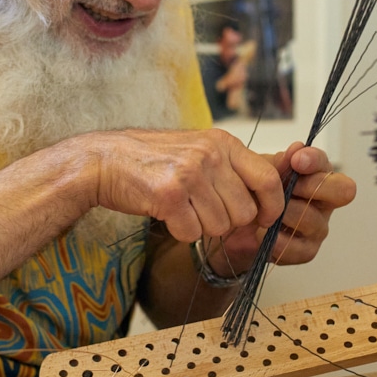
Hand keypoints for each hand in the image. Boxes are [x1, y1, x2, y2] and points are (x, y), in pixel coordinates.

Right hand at [83, 128, 285, 242]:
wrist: (104, 160)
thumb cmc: (153, 159)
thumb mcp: (199, 149)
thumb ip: (231, 169)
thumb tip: (266, 203)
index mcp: (222, 142)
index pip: (268, 179)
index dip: (272, 206)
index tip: (264, 220)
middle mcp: (210, 155)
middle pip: (244, 212)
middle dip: (227, 222)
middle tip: (202, 212)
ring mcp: (189, 174)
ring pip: (219, 226)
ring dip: (201, 226)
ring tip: (182, 208)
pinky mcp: (169, 195)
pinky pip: (192, 233)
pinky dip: (180, 232)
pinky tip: (167, 214)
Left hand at [207, 143, 354, 272]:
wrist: (235, 226)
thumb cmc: (254, 193)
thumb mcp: (262, 172)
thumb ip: (280, 162)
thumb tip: (298, 148)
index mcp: (316, 176)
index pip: (328, 165)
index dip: (315, 161)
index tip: (296, 160)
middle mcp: (323, 201)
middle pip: (342, 191)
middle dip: (312, 186)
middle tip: (288, 188)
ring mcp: (318, 227)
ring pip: (312, 219)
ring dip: (286, 214)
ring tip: (265, 213)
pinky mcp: (306, 251)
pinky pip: (299, 248)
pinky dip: (278, 240)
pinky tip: (262, 234)